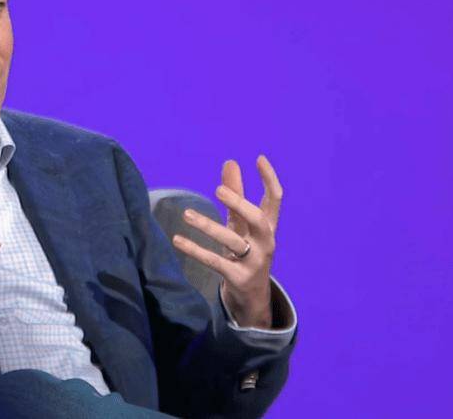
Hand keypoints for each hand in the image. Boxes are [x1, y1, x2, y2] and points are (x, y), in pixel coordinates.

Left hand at [172, 155, 282, 328]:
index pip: (275, 199)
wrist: (252, 294)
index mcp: (268, 226)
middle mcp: (266, 242)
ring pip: (232, 241)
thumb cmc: (246, 249)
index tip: (258, 158)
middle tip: (217, 190)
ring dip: (208, 226)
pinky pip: (215, 262)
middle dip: (239, 203)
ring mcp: (254, 261)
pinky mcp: (238, 277)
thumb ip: (235, 194)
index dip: (269, 178)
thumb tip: (230, 162)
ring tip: (186, 215)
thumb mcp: (241, 223)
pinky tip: (177, 240)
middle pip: (257, 219)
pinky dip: (196, 250)